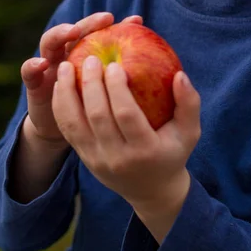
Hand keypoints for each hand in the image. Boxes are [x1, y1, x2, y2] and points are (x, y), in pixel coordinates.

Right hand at [21, 13, 142, 145]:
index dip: (108, 22)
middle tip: (104, 19)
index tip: (127, 19)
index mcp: (89, 51)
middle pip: (75, 30)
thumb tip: (160, 58)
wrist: (75, 133)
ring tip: (71, 32)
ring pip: (50, 42)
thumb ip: (131, 71)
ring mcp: (51, 65)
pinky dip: (33, 65)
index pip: (97, 29)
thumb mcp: (116, 91)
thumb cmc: (103, 109)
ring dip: (59, 34)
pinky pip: (30, 71)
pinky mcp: (35, 83)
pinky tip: (42, 65)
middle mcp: (70, 52)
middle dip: (88, 22)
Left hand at [52, 56, 200, 212]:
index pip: (126, 115)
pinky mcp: (83, 158)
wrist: (152, 191)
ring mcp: (97, 159)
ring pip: (74, 123)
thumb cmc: (173, 152)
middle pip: (97, 116)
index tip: (115, 64)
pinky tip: (60, 85)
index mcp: (145, 150)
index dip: (117, 89)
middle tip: (91, 58)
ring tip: (66, 66)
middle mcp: (117, 157)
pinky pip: (66, 130)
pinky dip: (60, 106)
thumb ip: (189, 103)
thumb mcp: (189, 131)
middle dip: (91, 84)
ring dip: (67, 93)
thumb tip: (180, 74)